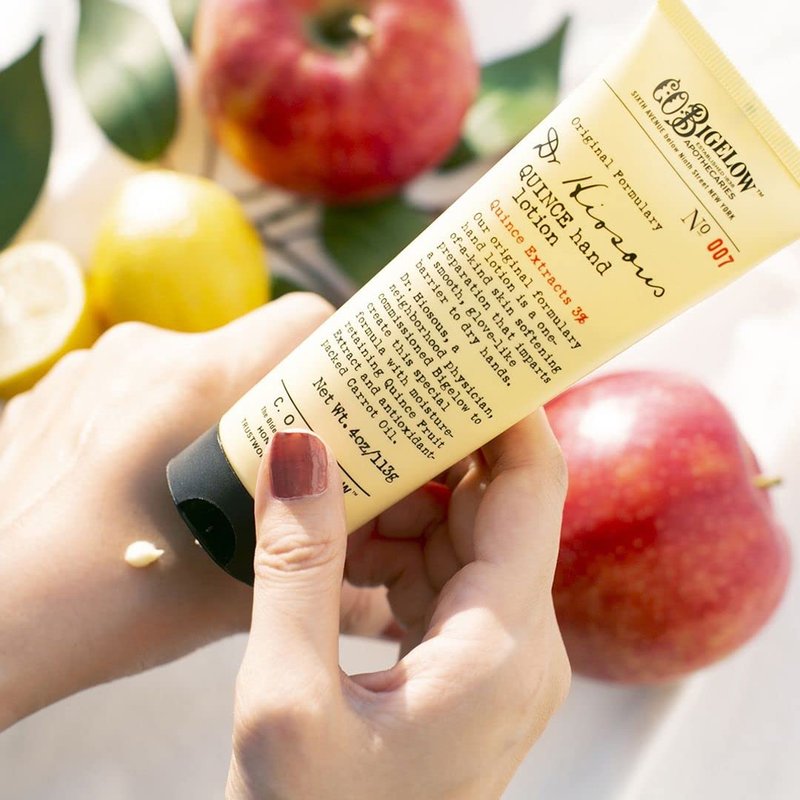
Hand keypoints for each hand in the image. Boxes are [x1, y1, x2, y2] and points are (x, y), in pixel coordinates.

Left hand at [0, 294, 338, 727]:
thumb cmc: (105, 605)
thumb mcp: (235, 593)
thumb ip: (317, 572)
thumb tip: (383, 593)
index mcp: (194, 381)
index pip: (304, 320)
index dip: (342, 357)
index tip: (351, 405)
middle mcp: (143, 350)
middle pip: (249, 351)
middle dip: (275, 403)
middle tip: (283, 467)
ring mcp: (91, 364)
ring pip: (191, 368)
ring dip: (213, 415)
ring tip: (206, 484)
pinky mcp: (58, 387)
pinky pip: (136, 385)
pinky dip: (158, 421)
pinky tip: (145, 483)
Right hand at [227, 414, 570, 799]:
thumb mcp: (285, 697)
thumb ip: (295, 565)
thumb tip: (298, 446)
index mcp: (504, 645)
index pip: (532, 483)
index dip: (503, 409)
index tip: (461, 354)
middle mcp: (521, 646)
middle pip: (491, 505)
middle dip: (428, 451)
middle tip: (362, 408)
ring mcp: (496, 659)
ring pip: (459, 539)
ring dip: (398, 507)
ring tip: (328, 497)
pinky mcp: (465, 670)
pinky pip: (438, 578)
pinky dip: (392, 551)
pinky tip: (336, 553)